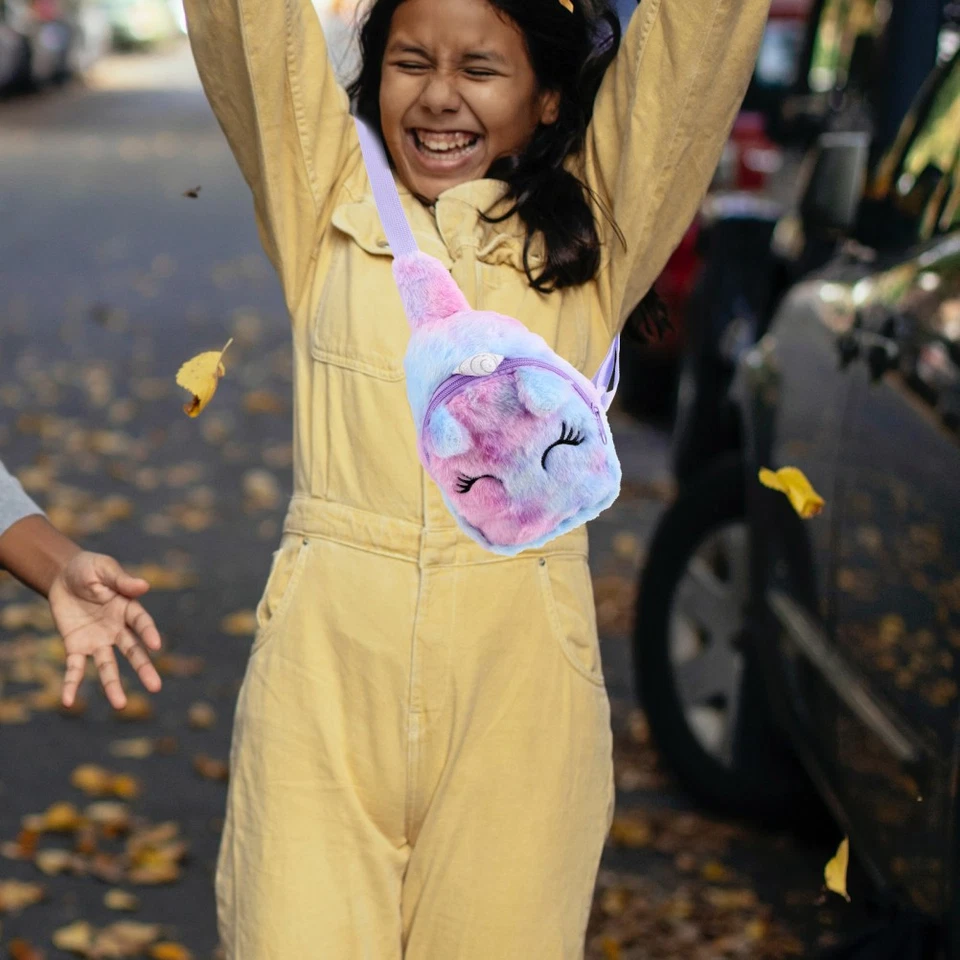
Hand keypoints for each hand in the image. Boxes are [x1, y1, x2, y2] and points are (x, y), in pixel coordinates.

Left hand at [48, 552, 162, 709]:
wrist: (62, 576)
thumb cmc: (89, 569)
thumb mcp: (103, 569)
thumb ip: (121, 580)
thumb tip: (144, 586)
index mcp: (128, 608)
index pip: (141, 623)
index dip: (149, 633)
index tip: (156, 645)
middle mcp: (117, 629)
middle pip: (133, 651)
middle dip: (144, 669)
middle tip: (156, 687)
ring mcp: (98, 640)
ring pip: (108, 666)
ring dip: (113, 685)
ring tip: (120, 705)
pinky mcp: (76, 647)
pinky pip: (75, 668)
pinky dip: (71, 684)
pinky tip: (67, 701)